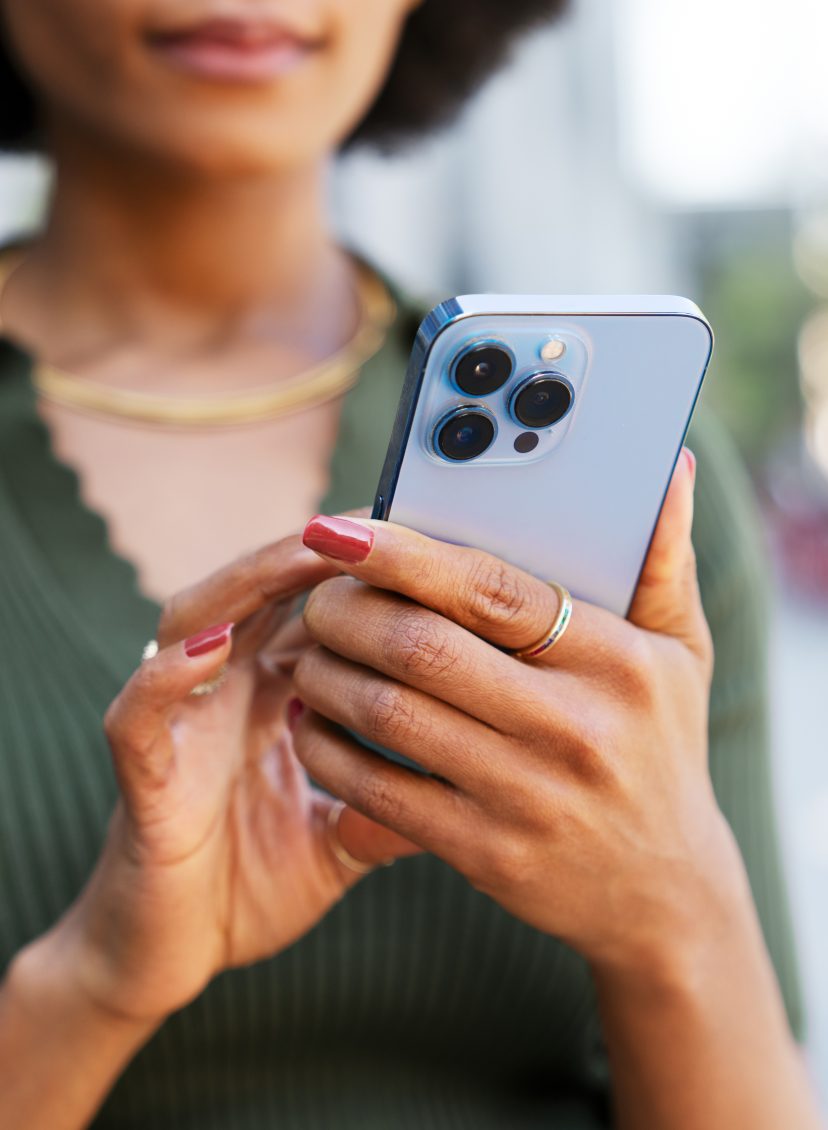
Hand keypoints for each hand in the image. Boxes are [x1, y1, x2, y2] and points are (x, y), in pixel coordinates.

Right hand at [46, 535, 418, 1025]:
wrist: (174, 956)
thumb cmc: (256, 883)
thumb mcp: (343, 838)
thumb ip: (394, 802)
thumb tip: (478, 781)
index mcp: (272, 696)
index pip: (316, 612)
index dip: (363, 576)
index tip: (425, 541)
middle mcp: (224, 692)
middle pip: (261, 595)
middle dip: (316, 552)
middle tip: (376, 516)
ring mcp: (178, 725)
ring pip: (195, 621)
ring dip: (248, 581)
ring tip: (304, 552)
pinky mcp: (140, 774)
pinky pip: (138, 713)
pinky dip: (166, 676)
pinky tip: (210, 648)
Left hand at [291, 450, 745, 974]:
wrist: (665, 891)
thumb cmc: (661, 748)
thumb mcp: (682, 654)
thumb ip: (664, 561)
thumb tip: (669, 467)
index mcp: (616, 661)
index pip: (490, 590)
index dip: (401, 554)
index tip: (336, 530)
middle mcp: (573, 727)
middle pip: (422, 646)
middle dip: (345, 611)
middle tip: (317, 595)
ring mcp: (526, 795)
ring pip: (389, 713)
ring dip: (326, 674)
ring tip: (306, 652)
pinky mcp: (486, 851)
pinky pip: (379, 791)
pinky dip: (328, 752)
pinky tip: (310, 725)